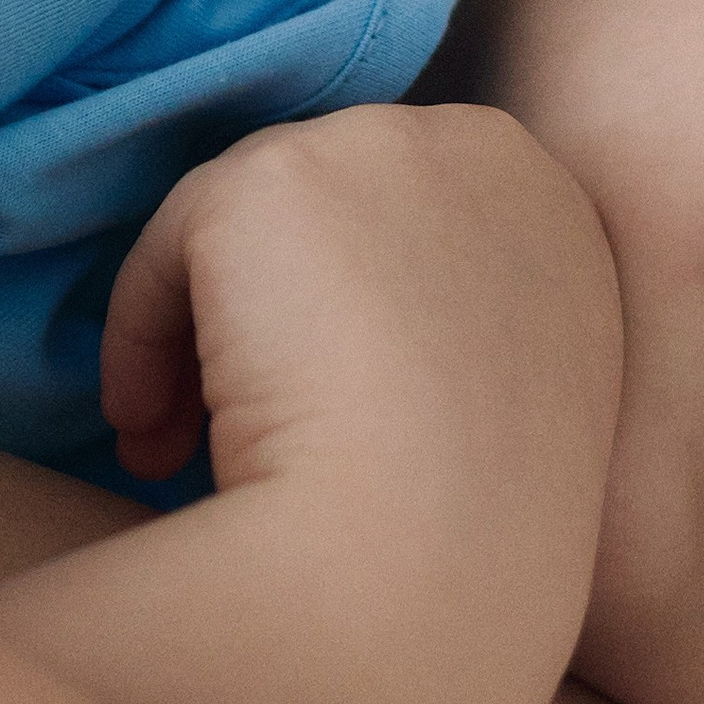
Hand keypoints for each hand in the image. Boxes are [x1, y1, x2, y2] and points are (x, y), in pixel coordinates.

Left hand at [107, 100, 616, 525]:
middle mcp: (485, 153)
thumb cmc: (473, 525)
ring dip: (206, 334)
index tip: (316, 412)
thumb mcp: (514, 396)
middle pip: (336, 212)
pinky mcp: (276, 175)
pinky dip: (145, 339)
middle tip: (223, 436)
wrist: (426, 554)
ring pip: (250, 227)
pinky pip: (175, 246)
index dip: (351, 316)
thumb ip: (461, 321)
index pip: (424, 224)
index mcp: (558, 212)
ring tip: (177, 449)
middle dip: (274, 316)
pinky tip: (154, 441)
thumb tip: (351, 331)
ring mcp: (381, 149)